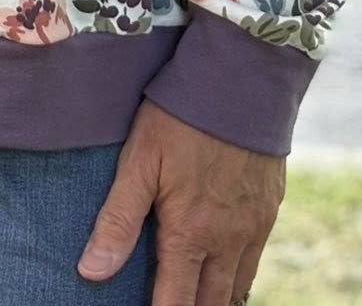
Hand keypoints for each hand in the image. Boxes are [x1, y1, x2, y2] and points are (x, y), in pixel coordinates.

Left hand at [77, 99, 283, 304]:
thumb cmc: (182, 115)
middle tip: (172, 305)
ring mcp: (254, 225)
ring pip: (237, 285)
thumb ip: (118, 220)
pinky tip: (225, 265)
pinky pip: (256, 257)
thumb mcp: (140, 161)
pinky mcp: (270, 206)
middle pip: (210, 303)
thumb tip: (91, 273)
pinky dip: (239, 272)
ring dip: (215, 298)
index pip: (175, 303)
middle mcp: (228, 240)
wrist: (243, 78)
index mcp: (190, 233)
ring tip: (196, 296)